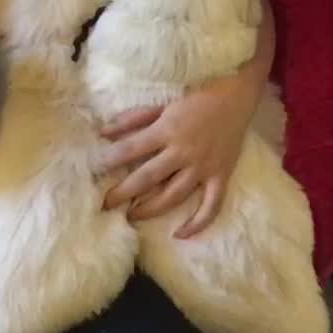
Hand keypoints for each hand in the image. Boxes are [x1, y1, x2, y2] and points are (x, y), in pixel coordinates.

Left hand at [100, 89, 247, 237]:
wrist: (235, 97)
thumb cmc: (195, 100)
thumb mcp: (161, 105)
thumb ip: (132, 119)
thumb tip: (103, 133)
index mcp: (167, 130)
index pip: (132, 149)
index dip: (111, 161)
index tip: (96, 171)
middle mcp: (183, 152)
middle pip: (148, 177)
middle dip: (123, 192)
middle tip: (105, 204)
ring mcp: (203, 167)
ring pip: (174, 195)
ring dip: (150, 209)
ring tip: (131, 216)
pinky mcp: (220, 177)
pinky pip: (211, 206)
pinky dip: (198, 223)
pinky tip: (180, 234)